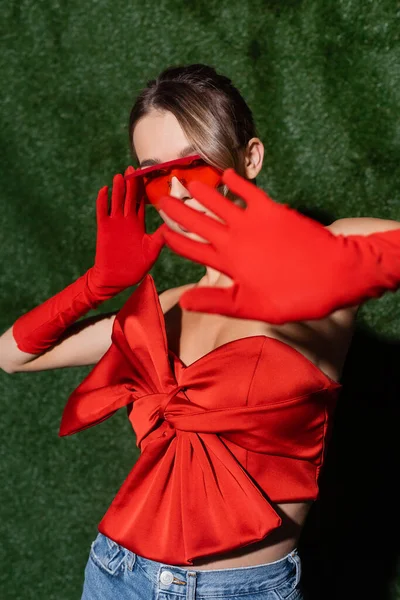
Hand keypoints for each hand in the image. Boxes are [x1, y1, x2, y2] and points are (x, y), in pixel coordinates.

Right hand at [87, 166, 168, 298]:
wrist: (117, 279)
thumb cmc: (136, 266)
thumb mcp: (152, 250)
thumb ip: (161, 237)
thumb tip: (174, 225)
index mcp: (139, 224)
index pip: (141, 202)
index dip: (143, 189)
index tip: (146, 175)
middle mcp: (127, 221)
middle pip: (128, 198)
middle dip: (130, 184)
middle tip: (132, 169)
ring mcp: (115, 224)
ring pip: (116, 202)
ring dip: (117, 189)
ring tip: (120, 176)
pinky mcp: (104, 229)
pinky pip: (102, 212)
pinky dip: (102, 201)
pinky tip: (104, 190)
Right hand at [157, 168, 357, 323]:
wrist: (333, 273)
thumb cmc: (293, 296)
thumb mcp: (251, 307)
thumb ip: (216, 301)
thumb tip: (184, 300)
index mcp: (228, 263)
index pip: (193, 249)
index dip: (174, 241)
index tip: (158, 231)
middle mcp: (235, 238)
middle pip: (199, 222)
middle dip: (179, 211)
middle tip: (161, 199)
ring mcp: (253, 221)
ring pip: (219, 203)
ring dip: (202, 193)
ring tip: (187, 183)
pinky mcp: (272, 210)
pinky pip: (249, 191)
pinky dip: (236, 182)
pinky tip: (226, 175)